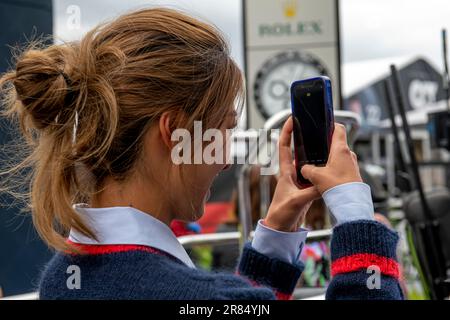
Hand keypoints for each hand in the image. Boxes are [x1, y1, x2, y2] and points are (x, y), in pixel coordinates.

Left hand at [264, 117, 319, 231]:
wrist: (281, 229)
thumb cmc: (281, 214)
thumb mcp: (296, 201)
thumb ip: (310, 192)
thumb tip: (324, 184)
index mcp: (285, 172)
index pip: (284, 146)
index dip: (287, 131)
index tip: (292, 118)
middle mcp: (291, 174)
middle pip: (297, 150)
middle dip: (304, 137)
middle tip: (314, 126)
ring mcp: (299, 181)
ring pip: (307, 162)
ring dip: (314, 153)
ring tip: (325, 142)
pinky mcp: (305, 190)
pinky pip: (314, 175)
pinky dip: (321, 170)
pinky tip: (329, 167)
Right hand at [301, 123, 361, 193]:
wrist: (351, 203)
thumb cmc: (338, 187)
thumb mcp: (316, 176)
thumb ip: (307, 169)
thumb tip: (304, 169)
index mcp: (341, 149)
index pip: (338, 128)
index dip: (330, 124)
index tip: (323, 124)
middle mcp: (349, 154)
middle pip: (336, 143)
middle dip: (325, 145)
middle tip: (314, 148)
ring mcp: (352, 164)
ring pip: (338, 156)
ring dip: (329, 158)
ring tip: (318, 165)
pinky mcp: (352, 174)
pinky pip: (341, 166)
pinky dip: (333, 168)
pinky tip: (324, 176)